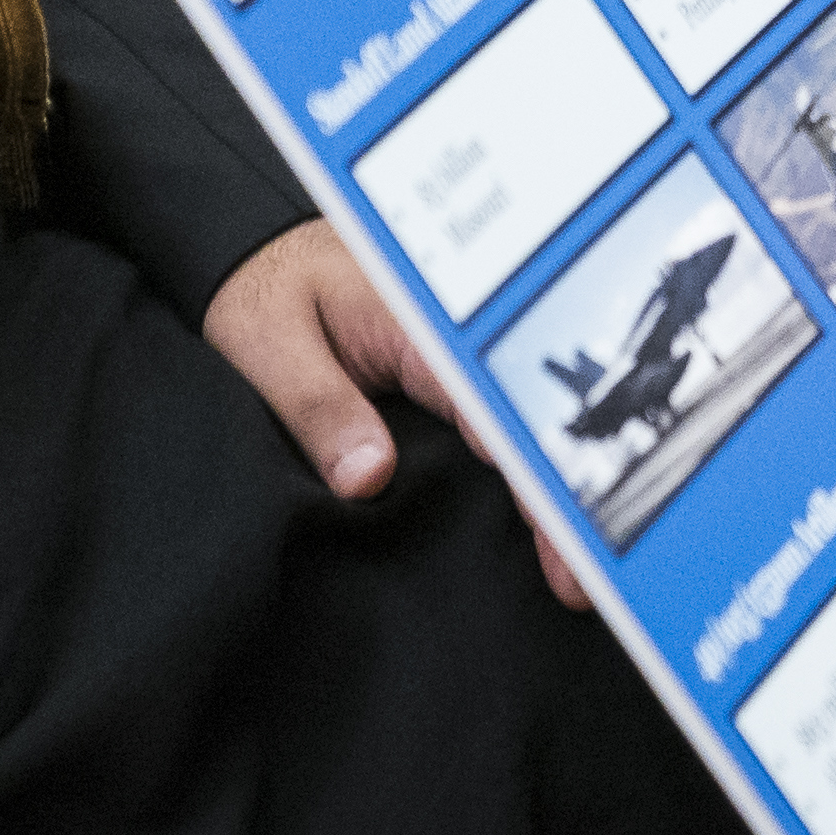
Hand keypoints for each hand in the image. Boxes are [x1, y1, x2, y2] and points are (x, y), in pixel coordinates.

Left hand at [203, 221, 580, 599]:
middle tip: (581, 584)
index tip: (556, 535)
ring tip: (577, 576)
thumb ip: (317, 405)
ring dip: (548, 498)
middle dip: (559, 504)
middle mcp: (453, 344)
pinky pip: (491, 433)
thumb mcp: (267, 341)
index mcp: (420, 325)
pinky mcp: (441, 382)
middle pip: (521, 428)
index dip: (527, 477)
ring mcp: (453, 363)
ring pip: (515, 433)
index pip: (491, 409)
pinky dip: (517, 482)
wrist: (253, 250)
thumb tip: (368, 476)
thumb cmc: (263, 286)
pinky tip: (538, 531)